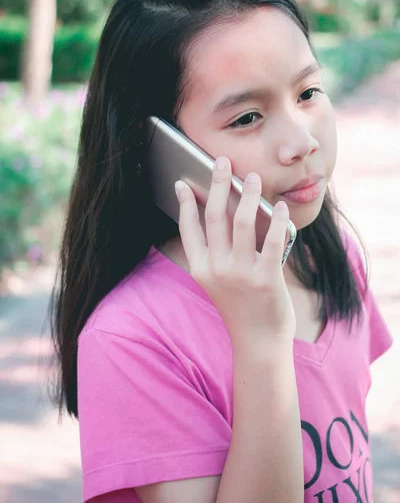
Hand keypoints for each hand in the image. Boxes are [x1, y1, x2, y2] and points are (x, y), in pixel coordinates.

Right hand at [174, 156, 295, 347]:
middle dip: (218, 184)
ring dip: (247, 194)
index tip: (183, 182)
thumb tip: (224, 214)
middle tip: (222, 162)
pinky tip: (280, 206)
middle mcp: (217, 269)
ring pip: (241, 222)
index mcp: (201, 269)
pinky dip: (276, 219)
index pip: (188, 228)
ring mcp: (241, 274)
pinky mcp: (267, 278)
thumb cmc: (239, 306)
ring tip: (252, 177)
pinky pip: (272, 240)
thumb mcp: (217, 282)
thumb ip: (215, 252)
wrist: (258, 340)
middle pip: (215, 217)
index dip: (185, 203)